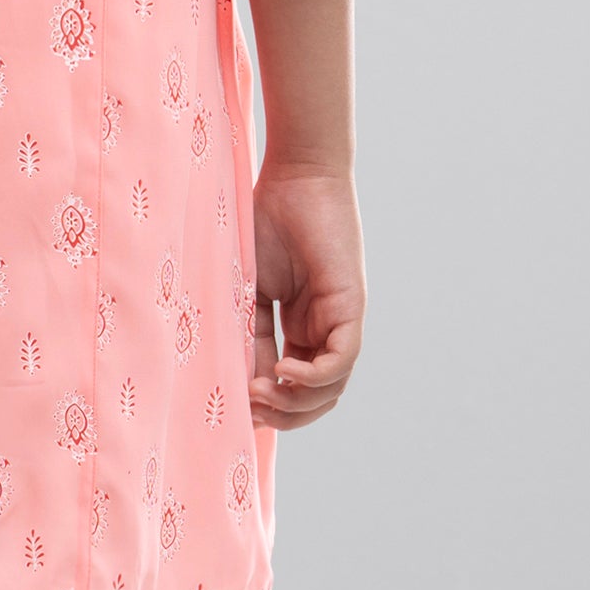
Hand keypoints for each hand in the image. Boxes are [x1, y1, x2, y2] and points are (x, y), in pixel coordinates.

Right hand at [248, 163, 364, 432]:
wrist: (296, 176)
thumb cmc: (268, 220)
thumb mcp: (252, 286)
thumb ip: (251, 329)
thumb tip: (243, 381)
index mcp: (302, 327)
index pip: (292, 385)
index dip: (269, 404)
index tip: (238, 406)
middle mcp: (325, 329)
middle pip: (315, 397)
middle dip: (284, 414)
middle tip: (251, 410)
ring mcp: (340, 320)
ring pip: (331, 387)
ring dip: (296, 402)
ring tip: (261, 394)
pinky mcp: (351, 307)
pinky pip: (341, 359)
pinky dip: (314, 377)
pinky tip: (284, 373)